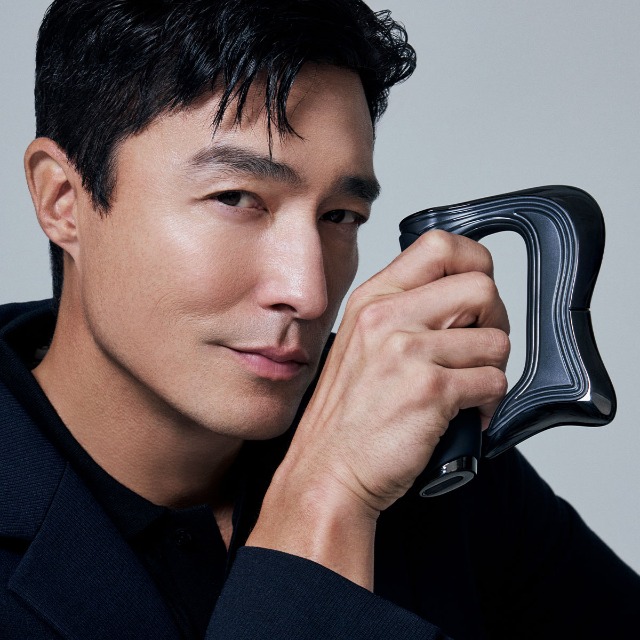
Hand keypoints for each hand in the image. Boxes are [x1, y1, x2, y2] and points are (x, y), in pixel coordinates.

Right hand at [248, 231, 509, 585]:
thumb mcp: (360, 345)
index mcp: (372, 299)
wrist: (326, 470)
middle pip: (481, 286)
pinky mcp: (430, 391)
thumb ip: (402, 313)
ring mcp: (407, 352)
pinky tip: (465, 414)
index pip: (439, 246)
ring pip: (495, 340)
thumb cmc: (346, 416)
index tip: (477, 291)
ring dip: (491, 368)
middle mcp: (387, 317)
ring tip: (467, 389)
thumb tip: (459, 299)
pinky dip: (489, 403)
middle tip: (479, 348)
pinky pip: (493, 382)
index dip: (474, 261)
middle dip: (495, 319)